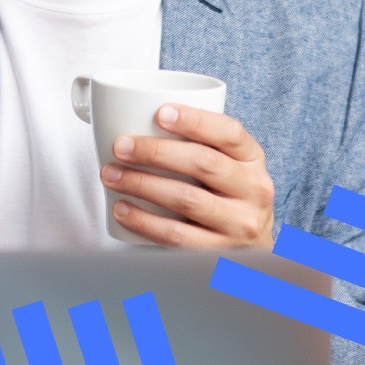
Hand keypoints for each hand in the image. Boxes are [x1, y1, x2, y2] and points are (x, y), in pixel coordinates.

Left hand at [100, 104, 273, 246]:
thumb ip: (200, 142)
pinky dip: (144, 222)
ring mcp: (240, 223)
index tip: (160, 112)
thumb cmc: (227, 195)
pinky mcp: (220, 251)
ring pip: (186, 198)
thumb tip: (135, 116)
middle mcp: (253, 190)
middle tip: (120, 146)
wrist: (250, 249)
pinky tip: (121, 209)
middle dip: (155, 152)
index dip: (195, 120)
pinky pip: (177, 235)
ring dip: (142, 184)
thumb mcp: (229, 165)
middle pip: (203, 163)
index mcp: (252, 159)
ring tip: (110, 175)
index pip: (229, 133)